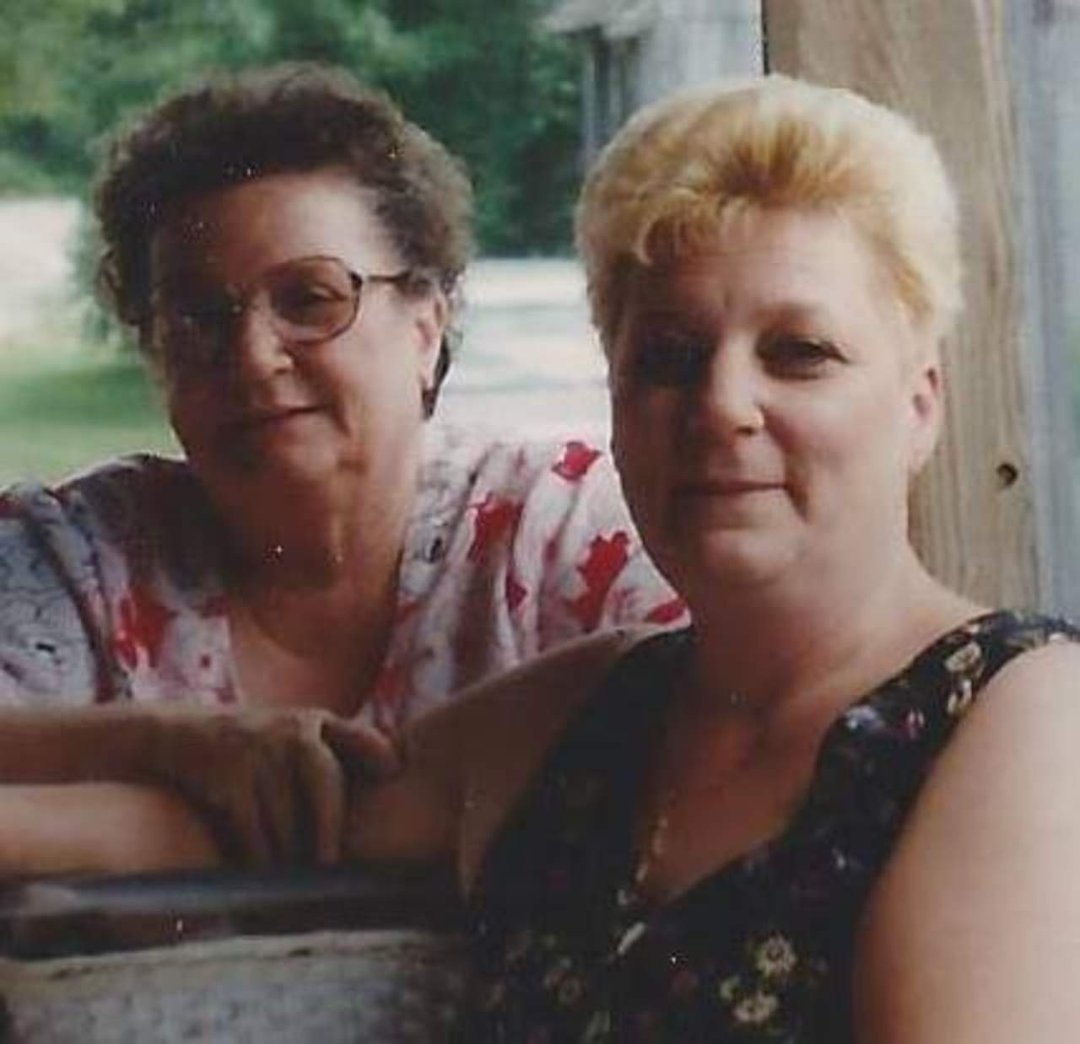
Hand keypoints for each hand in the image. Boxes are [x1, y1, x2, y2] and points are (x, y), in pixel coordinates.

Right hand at [140, 707, 400, 866]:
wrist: (177, 733)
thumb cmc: (248, 745)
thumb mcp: (289, 734)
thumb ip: (327, 753)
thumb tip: (384, 782)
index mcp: (314, 722)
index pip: (360, 738)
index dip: (381, 757)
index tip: (394, 776)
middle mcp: (293, 732)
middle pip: (326, 783)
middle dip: (331, 829)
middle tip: (333, 866)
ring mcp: (260, 752)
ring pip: (287, 819)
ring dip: (290, 856)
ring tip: (298, 883)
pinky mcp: (230, 776)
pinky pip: (254, 830)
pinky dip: (259, 858)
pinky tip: (263, 875)